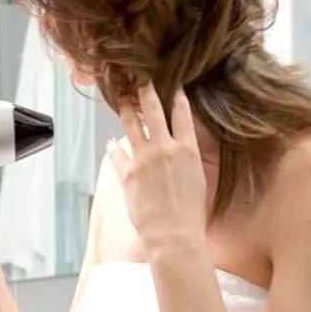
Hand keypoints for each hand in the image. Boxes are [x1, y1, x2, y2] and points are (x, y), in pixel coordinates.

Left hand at [110, 84, 207, 256]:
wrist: (174, 237)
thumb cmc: (191, 215)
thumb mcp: (199, 180)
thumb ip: (188, 159)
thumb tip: (181, 148)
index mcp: (188, 150)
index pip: (182, 112)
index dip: (176, 94)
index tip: (172, 83)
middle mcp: (165, 148)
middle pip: (153, 108)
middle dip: (145, 87)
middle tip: (139, 75)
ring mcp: (143, 159)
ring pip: (132, 123)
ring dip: (126, 106)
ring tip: (122, 95)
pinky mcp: (126, 173)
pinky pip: (117, 153)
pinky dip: (114, 146)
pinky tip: (111, 141)